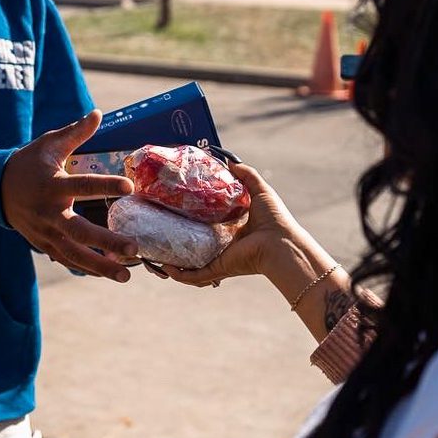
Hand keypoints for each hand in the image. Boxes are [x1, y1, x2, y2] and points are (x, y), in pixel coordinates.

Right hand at [1, 110, 138, 280]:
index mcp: (53, 185)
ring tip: (125, 275)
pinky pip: (66, 259)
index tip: (129, 187)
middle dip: (106, 242)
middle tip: (133, 248)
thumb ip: (75, 133)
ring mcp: (45, 232)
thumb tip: (97, 114)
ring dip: (99, 266)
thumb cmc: (29, 164)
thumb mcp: (48, 144)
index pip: (83, 185)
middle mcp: (49, 212)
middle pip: (79, 231)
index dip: (106, 186)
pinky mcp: (43, 244)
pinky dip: (86, 268)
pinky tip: (107, 273)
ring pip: (73, 254)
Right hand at [153, 162, 303, 286]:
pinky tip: (166, 268)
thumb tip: (229, 161)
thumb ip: (245, 175)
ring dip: (174, 262)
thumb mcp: (259, 190)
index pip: (207, 224)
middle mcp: (223, 245)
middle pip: (195, 244)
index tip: (175, 208)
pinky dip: (180, 275)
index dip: (192, 218)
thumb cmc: (275, 218)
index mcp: (232, 228)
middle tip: (160, 229)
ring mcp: (219, 259)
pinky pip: (195, 276)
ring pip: (191, 264)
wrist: (281, 243)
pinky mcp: (218, 269)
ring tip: (157, 253)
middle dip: (178, 241)